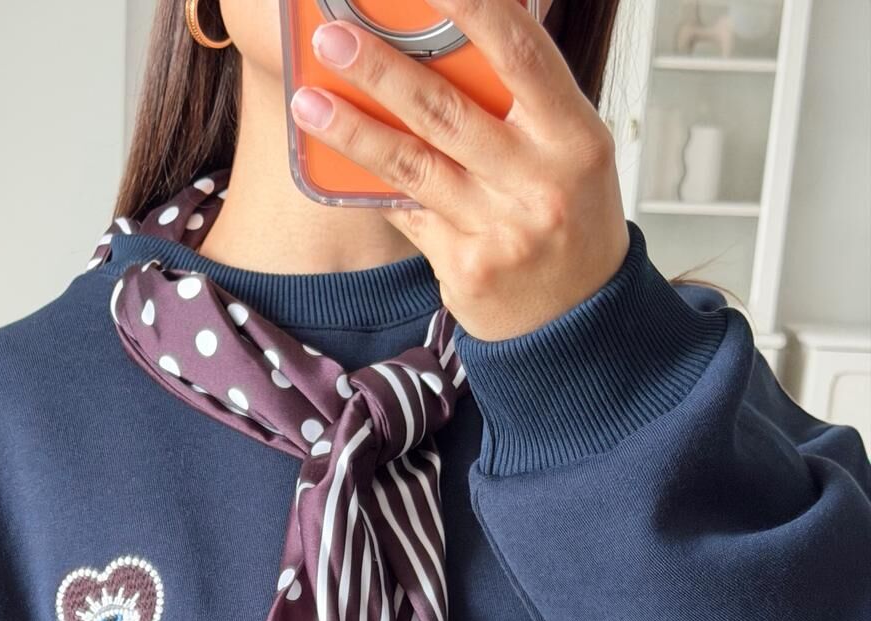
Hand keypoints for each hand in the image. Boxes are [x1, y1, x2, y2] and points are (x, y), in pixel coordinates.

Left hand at [289, 0, 631, 341]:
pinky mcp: (465, 270)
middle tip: (331, 39)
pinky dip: (374, 187)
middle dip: (382, 70)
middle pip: (447, 112)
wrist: (580, 323)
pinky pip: (408, 215)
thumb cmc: (572, 221)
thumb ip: (526, 101)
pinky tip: (336, 163)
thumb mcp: (572, 151)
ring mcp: (500, 232)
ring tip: (308, 101)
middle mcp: (540, 184)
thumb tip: (460, 36)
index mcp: (575, 138)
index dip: (475, 11)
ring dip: (354, 130)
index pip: (522, 56)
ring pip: (413, 166)